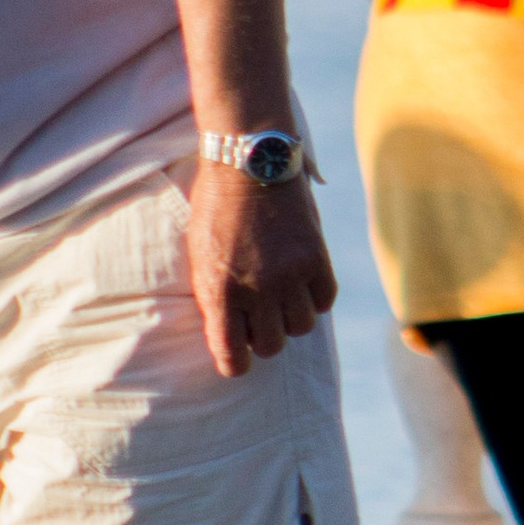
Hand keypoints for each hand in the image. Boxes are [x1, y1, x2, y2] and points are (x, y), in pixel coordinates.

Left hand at [186, 158, 337, 377]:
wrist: (248, 162)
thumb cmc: (215, 208)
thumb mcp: (199, 255)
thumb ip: (213, 297)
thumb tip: (227, 334)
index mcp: (220, 290)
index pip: (232, 356)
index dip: (235, 362)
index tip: (237, 355)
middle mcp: (257, 288)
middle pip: (272, 346)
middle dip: (263, 336)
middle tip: (258, 316)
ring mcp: (290, 274)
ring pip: (301, 327)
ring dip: (290, 317)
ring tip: (280, 296)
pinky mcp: (316, 257)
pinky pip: (324, 301)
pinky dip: (314, 298)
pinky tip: (301, 282)